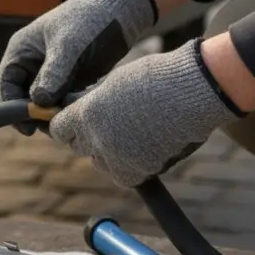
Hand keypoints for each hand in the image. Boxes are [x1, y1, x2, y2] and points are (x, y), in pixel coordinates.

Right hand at [0, 0, 156, 133]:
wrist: (120, 12)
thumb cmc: (88, 21)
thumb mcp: (69, 45)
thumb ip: (54, 73)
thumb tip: (39, 102)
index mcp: (21, 51)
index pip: (7, 84)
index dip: (12, 105)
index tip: (26, 125)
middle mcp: (32, 63)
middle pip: (23, 97)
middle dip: (33, 113)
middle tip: (48, 127)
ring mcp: (51, 73)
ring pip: (43, 102)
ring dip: (51, 114)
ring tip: (66, 120)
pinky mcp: (70, 81)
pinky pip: (61, 102)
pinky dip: (66, 110)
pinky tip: (77, 114)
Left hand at [49, 39, 241, 186]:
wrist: (196, 91)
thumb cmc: (156, 79)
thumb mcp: (112, 83)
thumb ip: (90, 103)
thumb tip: (73, 111)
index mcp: (86, 114)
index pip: (59, 130)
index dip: (67, 125)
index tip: (75, 122)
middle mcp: (97, 139)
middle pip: (79, 147)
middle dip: (89, 137)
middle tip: (112, 124)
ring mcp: (118, 158)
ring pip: (101, 163)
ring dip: (110, 153)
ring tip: (134, 132)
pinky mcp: (140, 172)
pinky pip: (125, 175)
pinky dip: (132, 165)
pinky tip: (147, 145)